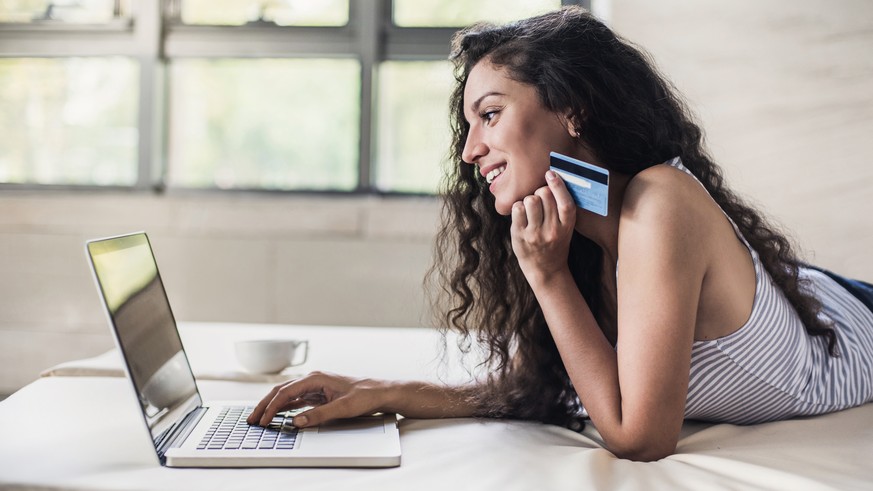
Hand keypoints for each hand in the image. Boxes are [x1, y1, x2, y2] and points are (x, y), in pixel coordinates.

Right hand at [246, 371, 391, 427]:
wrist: (380, 393)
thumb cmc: (365, 395)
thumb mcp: (343, 407)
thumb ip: (318, 414)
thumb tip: (296, 421)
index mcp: (316, 378)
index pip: (286, 392)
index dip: (272, 407)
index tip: (263, 420)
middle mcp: (313, 379)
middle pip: (281, 391)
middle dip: (265, 405)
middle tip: (252, 419)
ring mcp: (315, 386)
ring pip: (286, 395)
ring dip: (272, 406)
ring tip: (260, 418)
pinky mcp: (318, 394)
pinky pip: (296, 400)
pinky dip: (284, 407)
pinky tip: (277, 414)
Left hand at [510, 170, 576, 284]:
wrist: (545, 270)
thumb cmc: (555, 243)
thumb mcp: (566, 229)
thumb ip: (562, 209)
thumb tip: (554, 179)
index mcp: (567, 226)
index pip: (565, 202)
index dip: (558, 185)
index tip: (551, 173)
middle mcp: (552, 230)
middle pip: (545, 195)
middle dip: (541, 191)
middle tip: (540, 198)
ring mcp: (535, 234)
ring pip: (530, 200)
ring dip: (529, 199)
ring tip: (531, 207)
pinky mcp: (520, 235)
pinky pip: (517, 208)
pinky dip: (518, 206)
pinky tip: (521, 213)